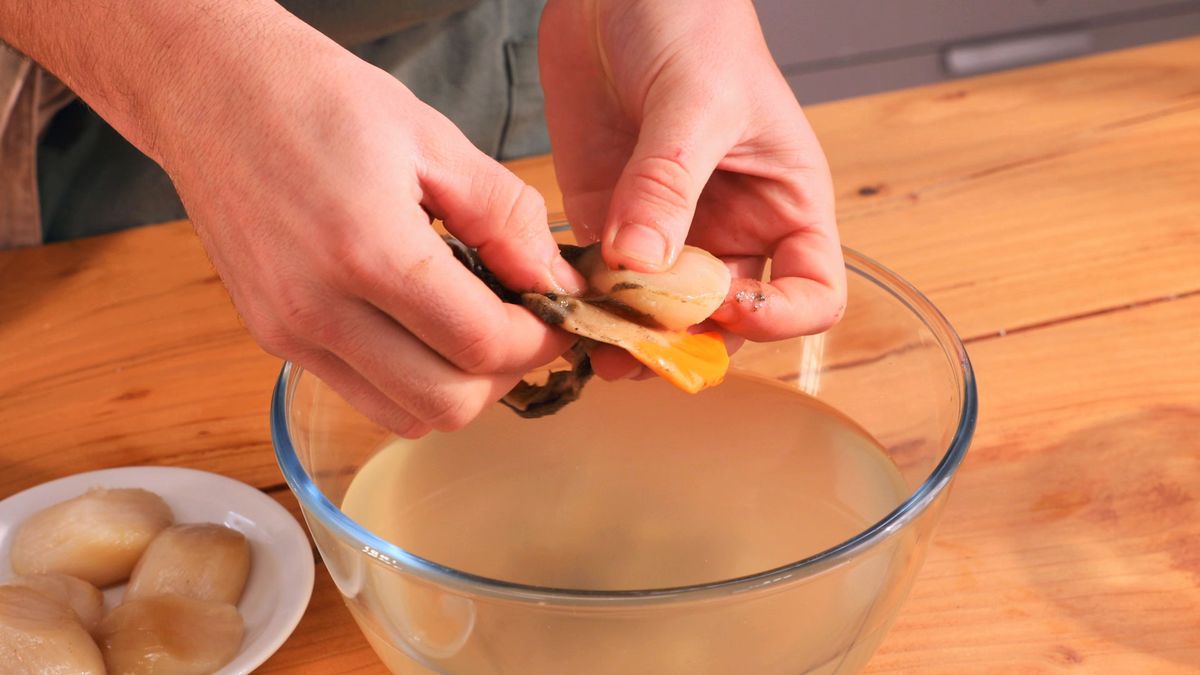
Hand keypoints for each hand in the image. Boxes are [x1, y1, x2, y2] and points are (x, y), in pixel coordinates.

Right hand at [157, 24, 582, 435]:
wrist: (208, 87)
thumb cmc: (317, 97)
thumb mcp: (432, 137)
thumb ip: (505, 216)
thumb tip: (556, 280)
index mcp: (369, 250)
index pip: (482, 344)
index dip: (540, 339)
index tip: (559, 316)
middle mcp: (320, 309)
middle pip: (448, 404)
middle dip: (506, 374)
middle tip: (525, 327)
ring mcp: (288, 333)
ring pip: (404, 416)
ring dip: (458, 387)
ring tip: (474, 329)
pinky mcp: (271, 337)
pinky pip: (361, 394)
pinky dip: (409, 380)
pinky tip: (422, 327)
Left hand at [539, 0, 845, 377]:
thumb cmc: (690, 19)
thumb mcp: (694, 99)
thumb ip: (669, 182)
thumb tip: (641, 261)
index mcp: (784, 201)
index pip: (812, 292)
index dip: (779, 318)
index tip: (726, 306)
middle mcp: (731, 226)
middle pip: (726, 319)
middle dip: (688, 339)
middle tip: (642, 345)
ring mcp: (668, 230)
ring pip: (661, 314)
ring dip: (632, 336)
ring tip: (597, 341)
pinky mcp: (608, 219)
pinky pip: (604, 283)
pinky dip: (587, 304)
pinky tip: (565, 305)